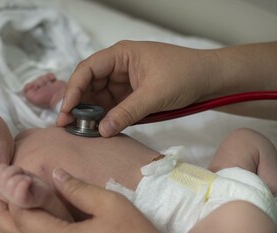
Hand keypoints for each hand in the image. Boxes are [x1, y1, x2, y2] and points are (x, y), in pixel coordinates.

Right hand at [58, 41, 219, 136]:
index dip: (74, 90)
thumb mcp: (155, 95)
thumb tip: (102, 130)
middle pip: (88, 85)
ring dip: (88, 115)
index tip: (67, 110)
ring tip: (80, 132)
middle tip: (66, 127)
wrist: (210, 80)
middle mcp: (117, 67)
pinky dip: (102, 120)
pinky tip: (96, 132)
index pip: (88, 69)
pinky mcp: (129, 97)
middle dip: (77, 105)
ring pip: (97, 99)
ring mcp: (122, 83)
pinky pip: (110, 108)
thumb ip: (128, 112)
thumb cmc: (185, 75)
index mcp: (121, 55)